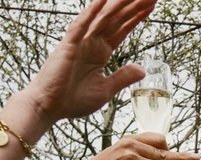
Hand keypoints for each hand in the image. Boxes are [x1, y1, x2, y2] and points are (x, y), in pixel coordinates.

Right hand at [21, 0, 155, 123]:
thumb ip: (122, 77)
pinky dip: (93, 11)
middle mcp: (91, 42)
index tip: (151, 4)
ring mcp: (80, 41)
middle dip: (132, 5)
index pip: (122, 29)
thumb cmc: (72, 100)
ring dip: (118, 3)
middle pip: (116, 18)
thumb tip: (142, 70)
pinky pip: (83, 24)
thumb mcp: (105, 90)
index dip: (136, 16)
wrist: (49, 107)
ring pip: (103, 17)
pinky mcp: (69, 45)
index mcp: (100, 52)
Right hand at [80, 133, 198, 159]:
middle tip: (197, 158)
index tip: (177, 155)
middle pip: (163, 151)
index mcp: (130, 139)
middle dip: (182, 156)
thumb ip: (132, 157)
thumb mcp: (117, 159)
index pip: (157, 138)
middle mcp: (132, 145)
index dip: (168, 148)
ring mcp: (131, 157)